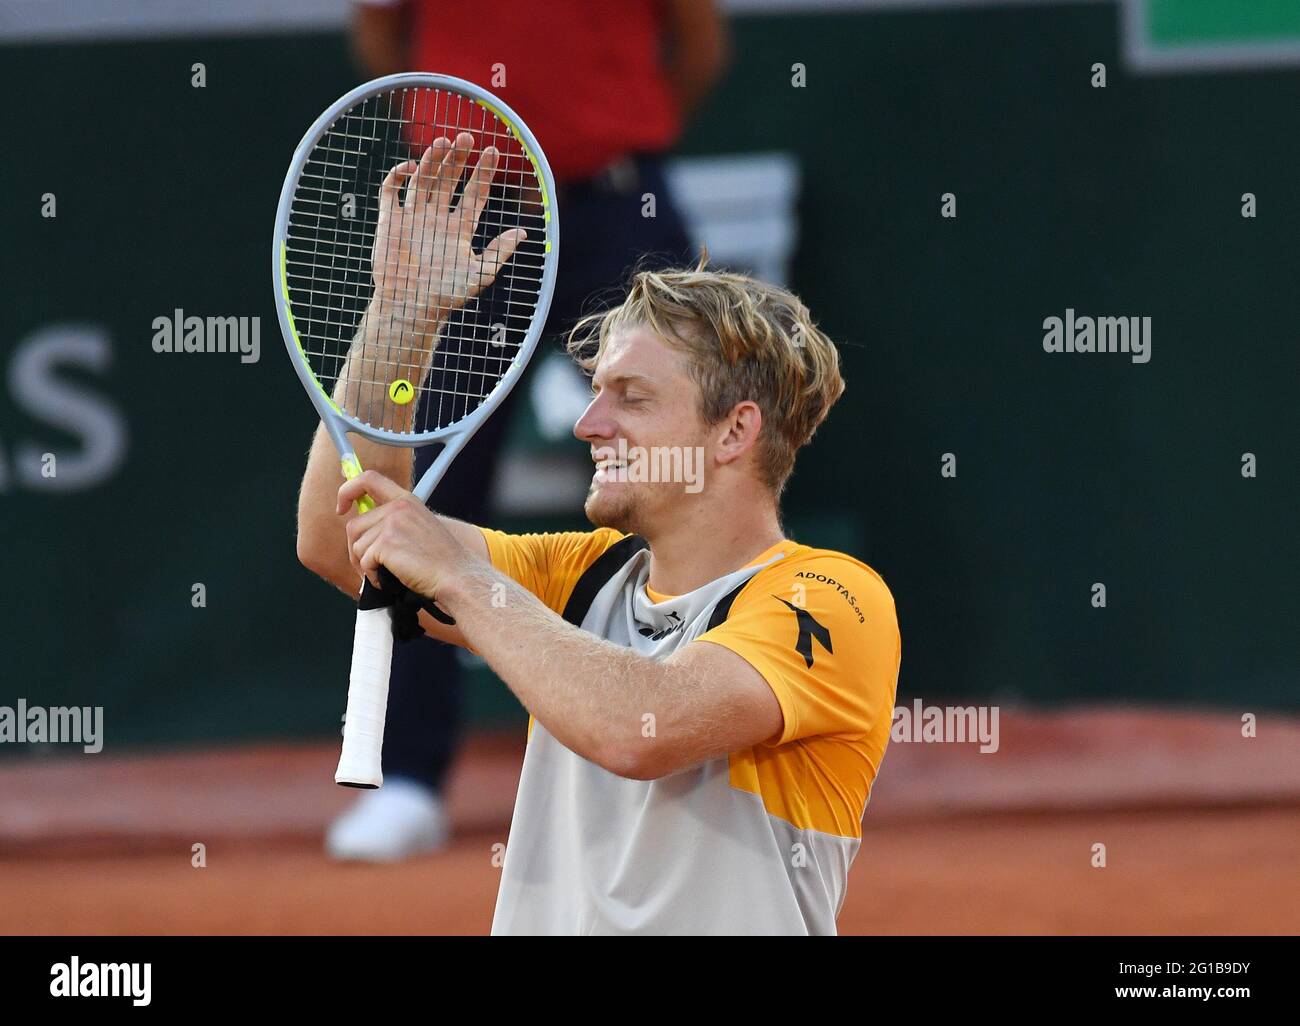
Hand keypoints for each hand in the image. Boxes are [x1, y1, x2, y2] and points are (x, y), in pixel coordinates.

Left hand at [338, 470, 468, 600]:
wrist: (456, 576)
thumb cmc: (440, 560)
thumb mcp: (420, 527)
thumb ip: (394, 520)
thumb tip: (361, 530)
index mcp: (406, 500)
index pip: (368, 479)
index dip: (348, 490)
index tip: (342, 508)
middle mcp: (398, 507)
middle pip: (354, 524)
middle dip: (356, 549)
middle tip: (368, 566)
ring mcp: (392, 524)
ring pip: (357, 545)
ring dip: (365, 565)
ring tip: (384, 574)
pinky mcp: (386, 543)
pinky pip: (364, 561)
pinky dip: (371, 576)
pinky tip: (388, 580)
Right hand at [371, 132, 526, 334]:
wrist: (410, 309)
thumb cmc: (446, 296)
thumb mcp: (480, 274)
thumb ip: (499, 252)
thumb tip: (524, 233)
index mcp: (459, 229)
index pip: (474, 193)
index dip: (484, 173)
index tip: (494, 151)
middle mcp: (437, 219)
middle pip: (449, 180)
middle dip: (458, 158)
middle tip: (467, 136)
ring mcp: (413, 218)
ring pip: (424, 180)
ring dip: (432, 161)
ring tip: (443, 142)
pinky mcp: (390, 221)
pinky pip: (392, 192)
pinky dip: (398, 176)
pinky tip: (411, 167)